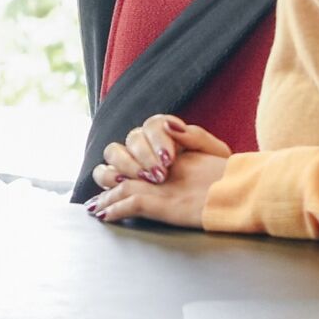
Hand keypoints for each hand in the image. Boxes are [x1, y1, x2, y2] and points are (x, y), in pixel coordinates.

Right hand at [85, 113, 232, 226]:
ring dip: (125, 166)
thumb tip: (172, 126)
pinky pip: (103, 173)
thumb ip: (196, 136)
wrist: (215, 193)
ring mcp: (130, 160)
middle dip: (144, 156)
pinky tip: (120, 186)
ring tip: (141, 180)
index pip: (153, 125)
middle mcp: (144, 142)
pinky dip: (107, 178)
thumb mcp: (214, 153)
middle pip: (132, 139)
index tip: (169, 158)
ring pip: (113, 153)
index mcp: (165, 132)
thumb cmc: (215, 173)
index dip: (158, 140)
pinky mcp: (120, 179)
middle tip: (159, 175)